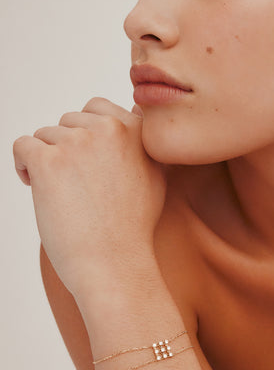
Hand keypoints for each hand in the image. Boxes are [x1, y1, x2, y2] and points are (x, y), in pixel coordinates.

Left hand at [13, 98, 166, 298]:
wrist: (115, 262)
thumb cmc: (133, 225)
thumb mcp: (155, 174)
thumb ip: (142, 143)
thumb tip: (132, 116)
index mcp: (134, 128)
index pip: (96, 107)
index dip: (85, 132)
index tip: (84, 156)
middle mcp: (108, 128)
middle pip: (68, 121)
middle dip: (66, 146)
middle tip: (72, 178)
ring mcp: (77, 143)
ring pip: (45, 135)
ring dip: (47, 158)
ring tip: (58, 190)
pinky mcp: (48, 162)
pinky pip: (22, 146)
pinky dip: (23, 164)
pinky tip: (34, 183)